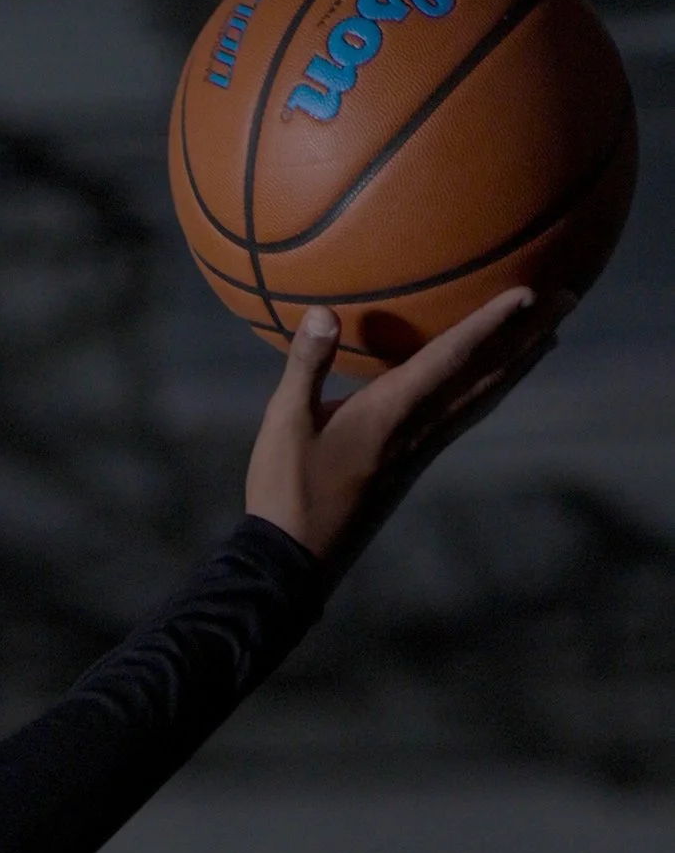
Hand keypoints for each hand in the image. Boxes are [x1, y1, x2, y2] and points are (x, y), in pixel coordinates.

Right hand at [246, 286, 563, 572]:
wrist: (296, 560)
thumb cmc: (286, 490)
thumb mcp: (284, 423)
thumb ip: (306, 365)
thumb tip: (323, 312)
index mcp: (390, 413)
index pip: (450, 358)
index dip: (490, 324)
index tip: (528, 292)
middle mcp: (420, 428)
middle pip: (486, 376)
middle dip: (528, 336)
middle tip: (569, 299)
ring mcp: (422, 449)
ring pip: (485, 397)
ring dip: (521, 363)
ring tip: (553, 335)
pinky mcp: (416, 463)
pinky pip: (468, 416)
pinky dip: (494, 390)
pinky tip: (500, 383)